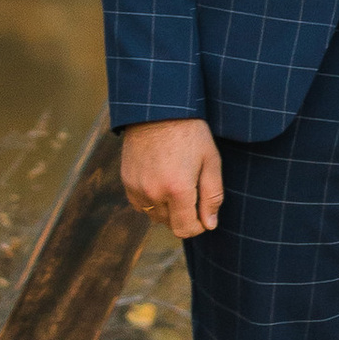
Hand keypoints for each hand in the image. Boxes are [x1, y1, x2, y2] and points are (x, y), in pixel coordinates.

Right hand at [120, 117, 223, 239]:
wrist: (158, 109)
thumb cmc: (190, 133)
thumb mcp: (210, 161)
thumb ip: (212, 196)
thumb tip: (209, 224)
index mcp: (178, 189)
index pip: (185, 229)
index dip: (197, 226)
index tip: (203, 214)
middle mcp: (154, 193)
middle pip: (169, 224)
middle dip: (183, 214)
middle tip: (192, 189)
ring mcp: (137, 188)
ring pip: (154, 215)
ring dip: (167, 208)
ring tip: (176, 181)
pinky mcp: (126, 181)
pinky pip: (140, 203)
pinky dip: (152, 198)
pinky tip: (161, 178)